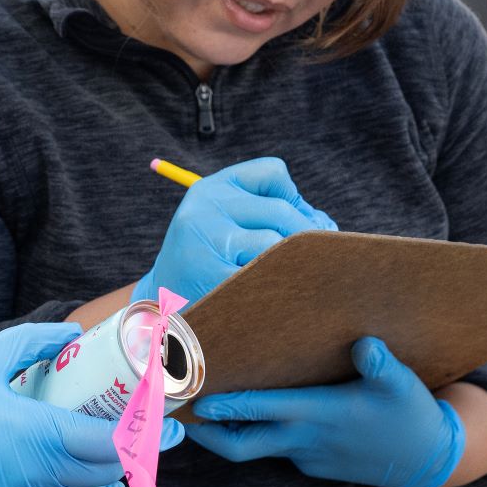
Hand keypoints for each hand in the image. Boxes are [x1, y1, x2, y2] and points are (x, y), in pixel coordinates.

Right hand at [0, 324, 179, 486]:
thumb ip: (33, 343)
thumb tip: (73, 333)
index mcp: (38, 438)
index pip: (113, 443)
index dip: (149, 436)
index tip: (174, 426)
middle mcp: (38, 480)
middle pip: (108, 471)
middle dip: (137, 453)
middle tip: (157, 433)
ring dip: (114, 477)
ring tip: (132, 456)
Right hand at [140, 158, 334, 306]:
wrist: (160, 313)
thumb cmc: (209, 267)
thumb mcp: (225, 227)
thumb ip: (272, 216)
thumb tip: (326, 227)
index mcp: (210, 189)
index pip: (273, 173)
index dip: (294, 199)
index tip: (294, 225)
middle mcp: (204, 209)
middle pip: (281, 212)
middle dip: (306, 237)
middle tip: (312, 262)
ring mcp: (206, 242)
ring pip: (277, 244)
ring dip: (292, 265)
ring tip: (287, 281)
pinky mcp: (211, 277)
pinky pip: (266, 277)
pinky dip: (279, 288)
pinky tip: (273, 298)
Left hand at [189, 337, 462, 486]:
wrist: (424, 460)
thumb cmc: (410, 416)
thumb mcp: (402, 385)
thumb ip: (380, 365)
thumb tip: (364, 344)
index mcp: (320, 416)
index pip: (262, 411)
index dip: (227, 406)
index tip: (197, 398)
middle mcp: (305, 440)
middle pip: (241, 445)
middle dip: (207, 432)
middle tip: (179, 410)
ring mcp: (306, 456)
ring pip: (255, 447)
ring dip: (228, 432)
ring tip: (203, 408)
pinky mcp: (311, 463)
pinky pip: (276, 448)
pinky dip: (258, 433)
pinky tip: (252, 414)